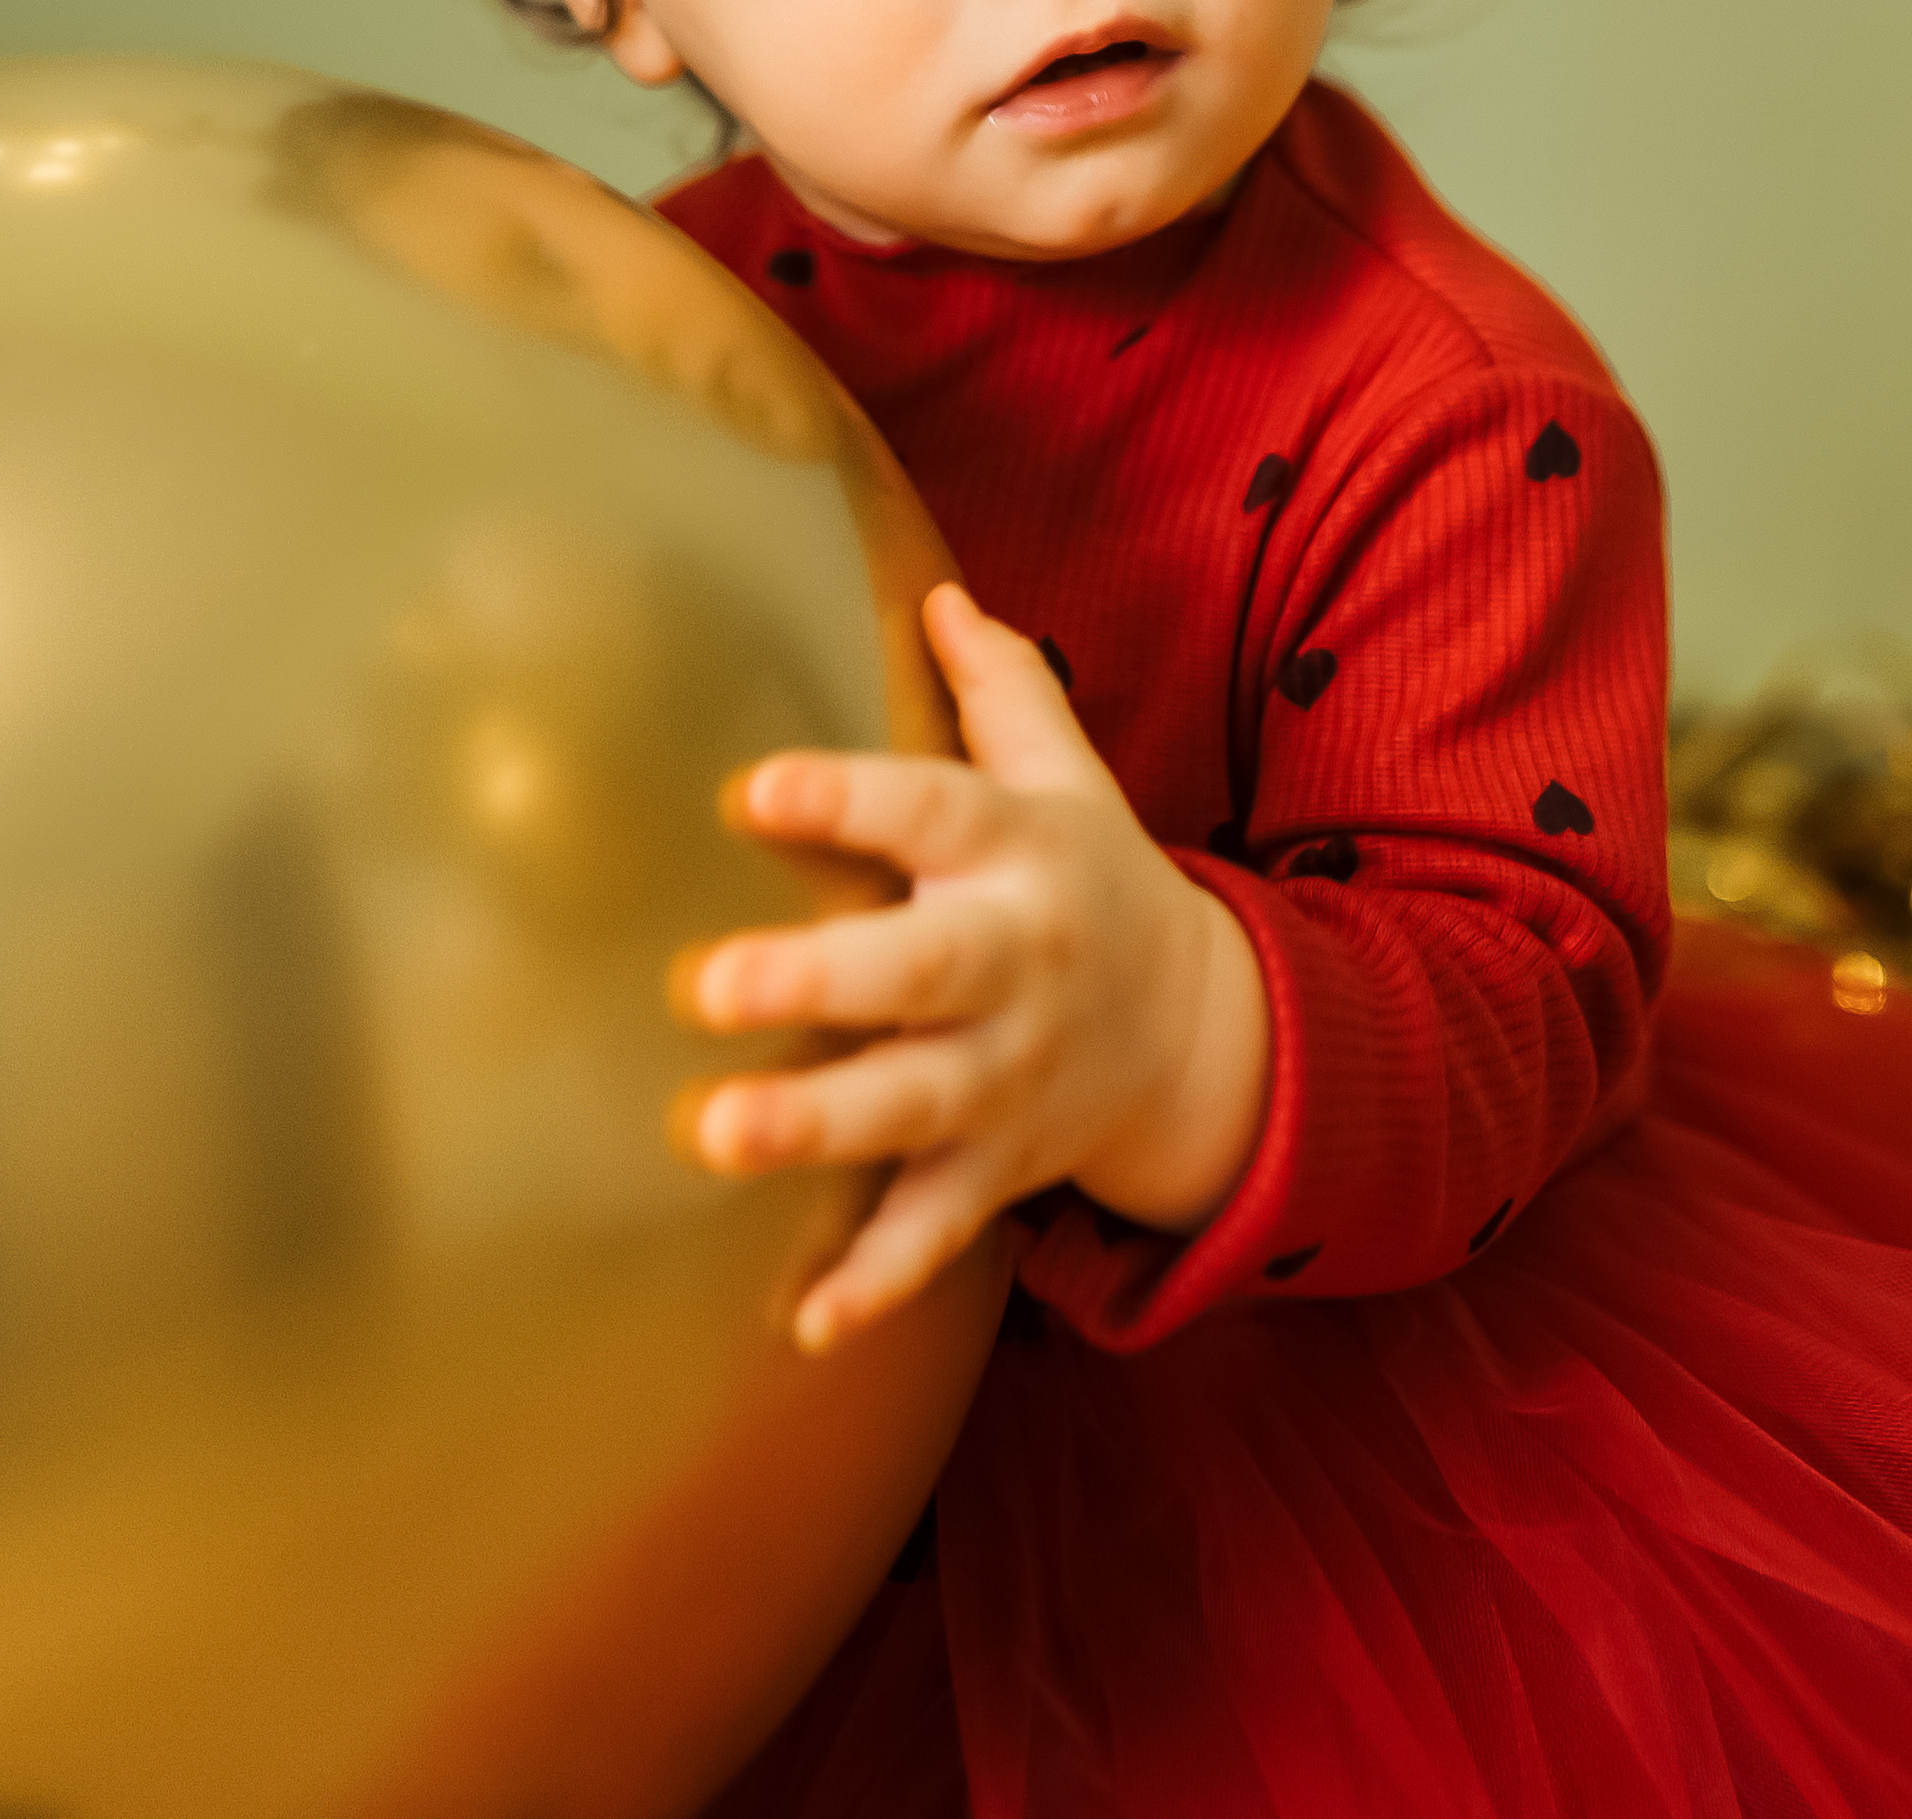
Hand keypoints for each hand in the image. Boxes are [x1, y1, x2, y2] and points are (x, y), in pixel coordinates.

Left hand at [677, 581, 1270, 1351]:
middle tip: (707, 986)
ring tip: (715, 1134)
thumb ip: (1002, 688)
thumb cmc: (1093, 881)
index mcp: (1020, 853)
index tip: (751, 788)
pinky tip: (803, 1323)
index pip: (933, 809)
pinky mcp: (999, 1168)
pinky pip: (937, 1232)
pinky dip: (877, 1281)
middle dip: (820, 983)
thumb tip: (935, 589)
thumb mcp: (1069, 776)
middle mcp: (1014, 966)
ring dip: (817, 1127)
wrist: (1204, 1034)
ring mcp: (1007, 1077)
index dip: (847, 797)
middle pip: (920, 971)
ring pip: (911, 1107)